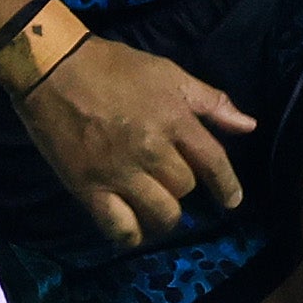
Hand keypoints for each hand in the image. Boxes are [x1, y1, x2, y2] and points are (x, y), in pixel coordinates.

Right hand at [18, 36, 255, 250]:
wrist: (53, 68)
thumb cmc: (114, 67)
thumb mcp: (170, 74)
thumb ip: (211, 102)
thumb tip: (249, 125)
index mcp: (174, 120)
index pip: (213, 163)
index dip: (227, 186)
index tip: (232, 202)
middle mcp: (151, 150)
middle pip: (184, 188)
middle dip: (184, 188)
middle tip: (171, 183)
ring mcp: (119, 172)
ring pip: (159, 213)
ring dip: (164, 216)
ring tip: (158, 210)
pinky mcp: (88, 187)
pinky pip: (119, 227)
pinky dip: (130, 234)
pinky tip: (133, 229)